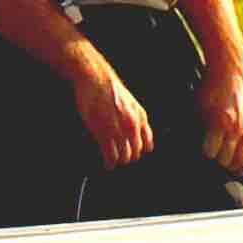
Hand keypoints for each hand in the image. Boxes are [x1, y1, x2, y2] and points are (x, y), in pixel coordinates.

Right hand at [66, 47, 156, 169]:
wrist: (95, 78)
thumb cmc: (108, 88)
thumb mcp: (129, 102)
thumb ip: (133, 118)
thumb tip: (133, 132)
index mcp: (140, 116)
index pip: (147, 143)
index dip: (140, 150)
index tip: (134, 153)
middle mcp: (132, 124)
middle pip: (136, 152)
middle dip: (128, 157)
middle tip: (122, 159)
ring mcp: (118, 130)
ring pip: (124, 156)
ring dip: (119, 161)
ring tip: (114, 162)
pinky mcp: (103, 132)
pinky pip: (110, 154)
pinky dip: (109, 162)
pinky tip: (108, 164)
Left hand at [198, 57, 242, 175]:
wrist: (229, 72)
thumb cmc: (209, 89)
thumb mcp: (196, 107)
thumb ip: (195, 128)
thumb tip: (184, 145)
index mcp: (219, 123)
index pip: (210, 153)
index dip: (202, 154)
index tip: (198, 151)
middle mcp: (235, 128)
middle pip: (226, 160)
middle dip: (216, 162)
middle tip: (209, 158)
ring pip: (242, 160)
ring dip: (231, 166)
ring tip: (223, 166)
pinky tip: (240, 169)